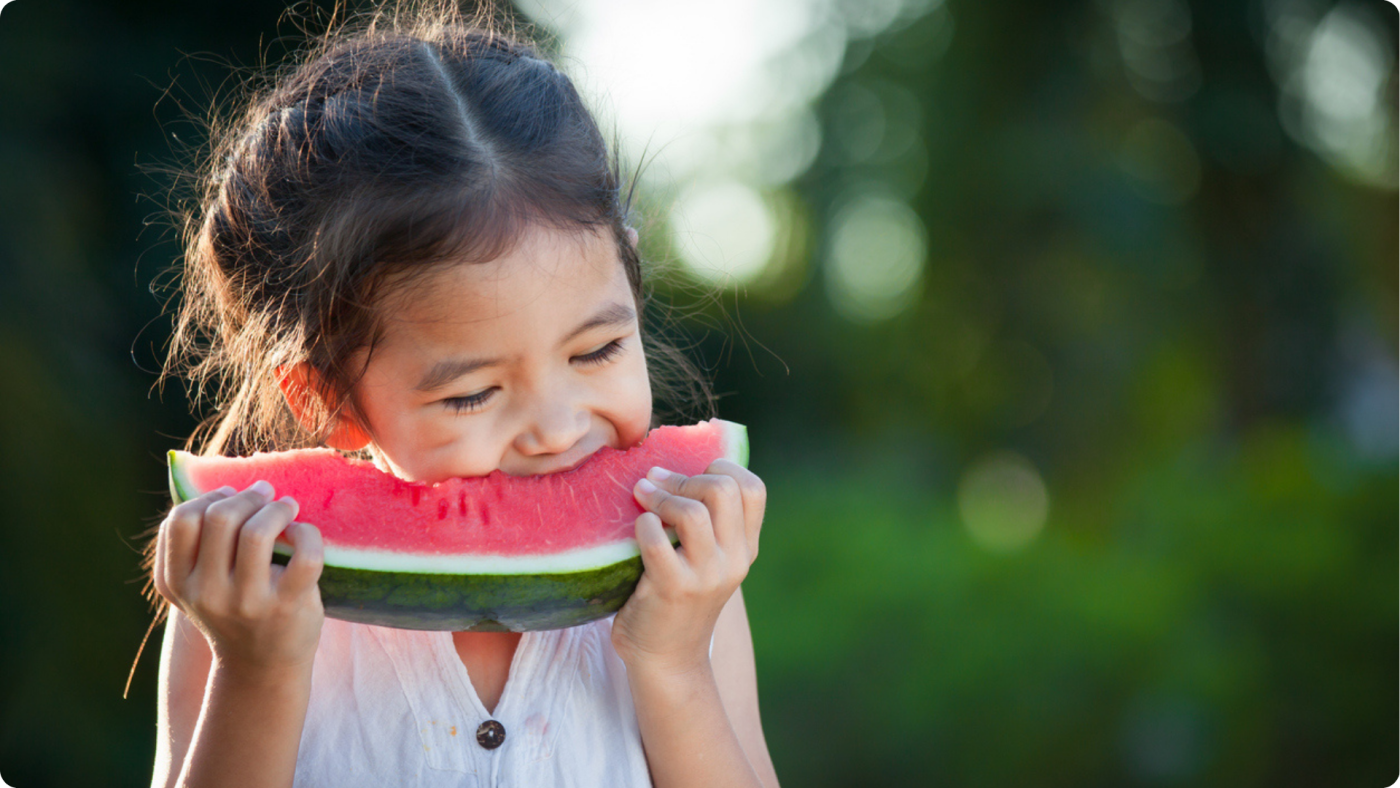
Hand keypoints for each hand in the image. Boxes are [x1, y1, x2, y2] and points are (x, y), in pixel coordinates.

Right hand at [153, 481, 325, 673]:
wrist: (261, 666)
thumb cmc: (232, 609)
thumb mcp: (199, 584)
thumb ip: (196, 543)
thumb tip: (222, 485)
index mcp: (179, 583)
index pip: (180, 521)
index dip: (209, 497)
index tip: (230, 496)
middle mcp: (208, 594)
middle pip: (220, 518)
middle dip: (248, 496)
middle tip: (265, 494)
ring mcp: (248, 603)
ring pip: (258, 532)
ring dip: (278, 508)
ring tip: (287, 507)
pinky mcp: (287, 607)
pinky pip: (304, 555)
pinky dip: (307, 533)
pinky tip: (303, 534)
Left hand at [611, 459, 765, 675]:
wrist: (667, 660)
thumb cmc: (676, 599)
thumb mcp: (706, 560)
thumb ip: (706, 522)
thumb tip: (671, 465)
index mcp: (745, 547)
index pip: (753, 488)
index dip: (721, 468)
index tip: (690, 474)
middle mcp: (734, 560)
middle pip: (723, 489)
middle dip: (684, 477)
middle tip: (657, 483)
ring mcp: (706, 576)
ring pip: (693, 512)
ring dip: (660, 496)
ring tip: (641, 497)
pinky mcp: (673, 589)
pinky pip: (655, 539)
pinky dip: (642, 524)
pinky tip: (636, 529)